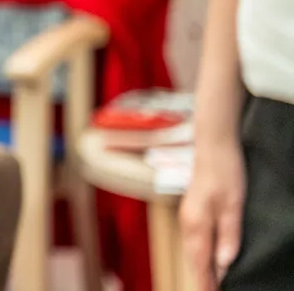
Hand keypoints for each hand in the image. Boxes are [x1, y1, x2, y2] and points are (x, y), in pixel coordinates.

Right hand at [182, 133, 246, 289]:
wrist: (213, 145)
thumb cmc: (225, 173)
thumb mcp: (233, 206)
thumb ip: (228, 236)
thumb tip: (223, 265)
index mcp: (197, 224)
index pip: (200, 263)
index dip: (206, 283)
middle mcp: (188, 223)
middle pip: (193, 259)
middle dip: (201, 279)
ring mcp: (188, 216)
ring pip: (192, 251)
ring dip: (200, 269)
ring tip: (210, 283)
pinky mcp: (192, 211)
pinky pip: (193, 241)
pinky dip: (199, 255)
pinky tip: (206, 258)